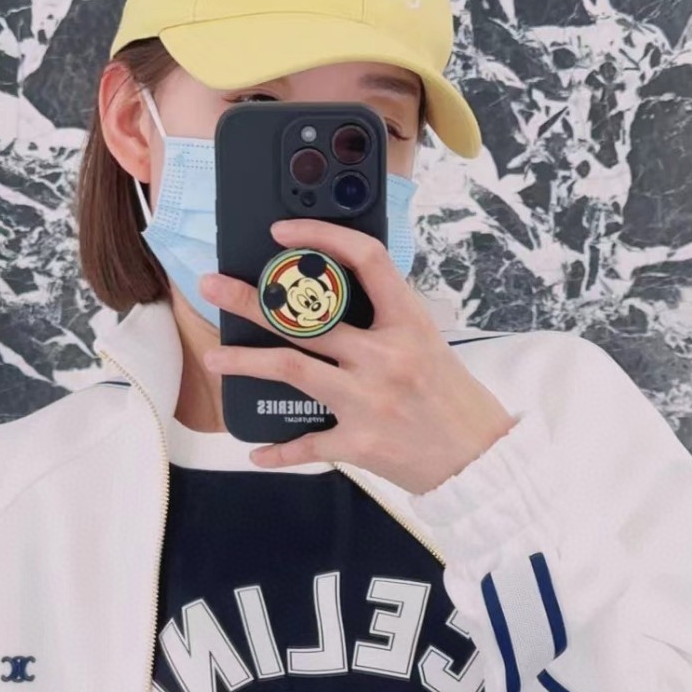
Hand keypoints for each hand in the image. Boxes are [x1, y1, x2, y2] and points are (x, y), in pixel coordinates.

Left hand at [198, 217, 517, 495]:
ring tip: (215, 356)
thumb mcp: (427, 342)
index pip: (364, 259)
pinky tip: (256, 451)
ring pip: (291, 369)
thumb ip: (384, 319)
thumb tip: (329, 298)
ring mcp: (369, 399)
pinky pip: (307, 445)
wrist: (478, 457)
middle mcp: (385, 356)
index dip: (320, 237)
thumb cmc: (450, 397)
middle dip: (251, 300)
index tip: (282, 234)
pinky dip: (278, 451)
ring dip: (245, 361)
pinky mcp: (360, 442)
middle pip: (306, 317)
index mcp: (406, 321)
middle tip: (213, 287)